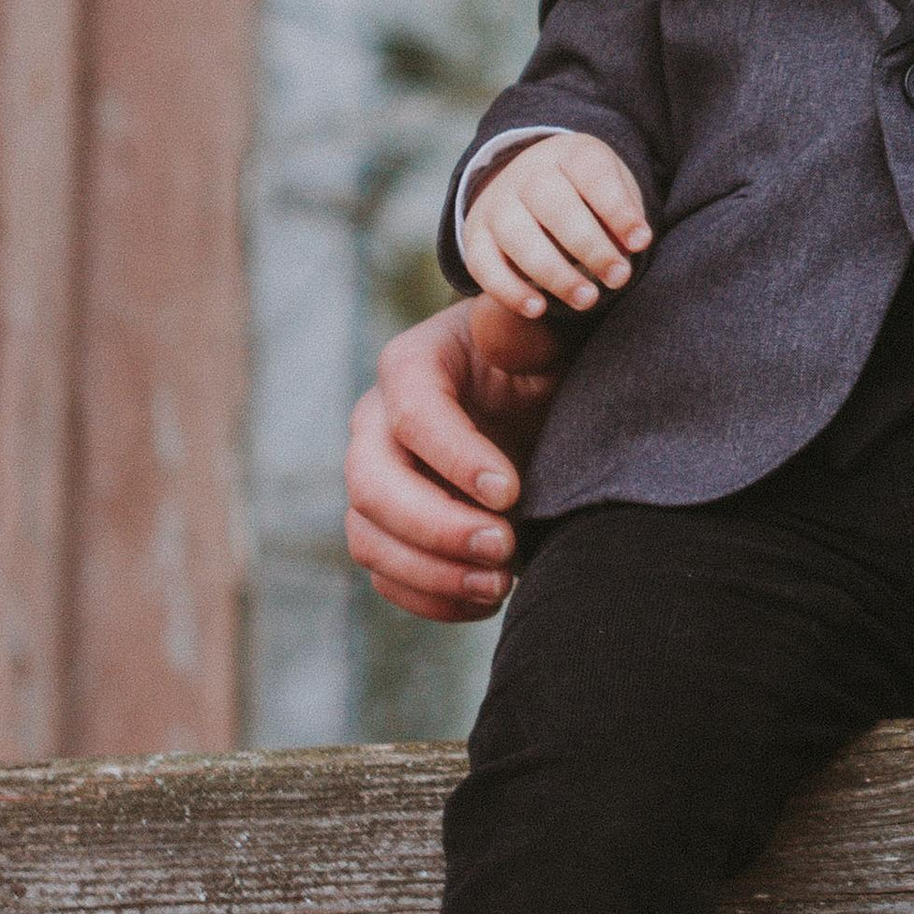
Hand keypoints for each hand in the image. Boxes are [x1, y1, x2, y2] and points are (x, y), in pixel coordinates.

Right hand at [344, 296, 562, 622]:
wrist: (531, 399)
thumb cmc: (540, 361)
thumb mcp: (543, 337)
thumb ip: (525, 328)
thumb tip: (509, 314)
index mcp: (412, 368)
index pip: (414, 415)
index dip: (457, 458)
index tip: (512, 493)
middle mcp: (377, 426)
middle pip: (372, 486)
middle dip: (436, 527)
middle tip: (504, 549)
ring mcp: (376, 482)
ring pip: (370, 539)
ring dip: (431, 574)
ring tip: (502, 583)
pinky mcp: (387, 529)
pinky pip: (385, 575)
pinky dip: (430, 598)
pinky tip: (486, 600)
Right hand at [460, 133, 651, 320]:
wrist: (528, 180)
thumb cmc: (585, 193)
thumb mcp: (611, 187)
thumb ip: (623, 213)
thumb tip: (628, 249)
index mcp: (569, 155)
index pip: (593, 176)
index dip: (618, 210)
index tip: (641, 241)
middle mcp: (528, 174)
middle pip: (555, 207)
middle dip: (590, 247)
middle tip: (619, 277)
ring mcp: (497, 203)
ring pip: (519, 237)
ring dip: (555, 273)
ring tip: (588, 300)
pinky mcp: (476, 235)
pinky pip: (483, 264)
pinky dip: (508, 290)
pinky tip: (538, 309)